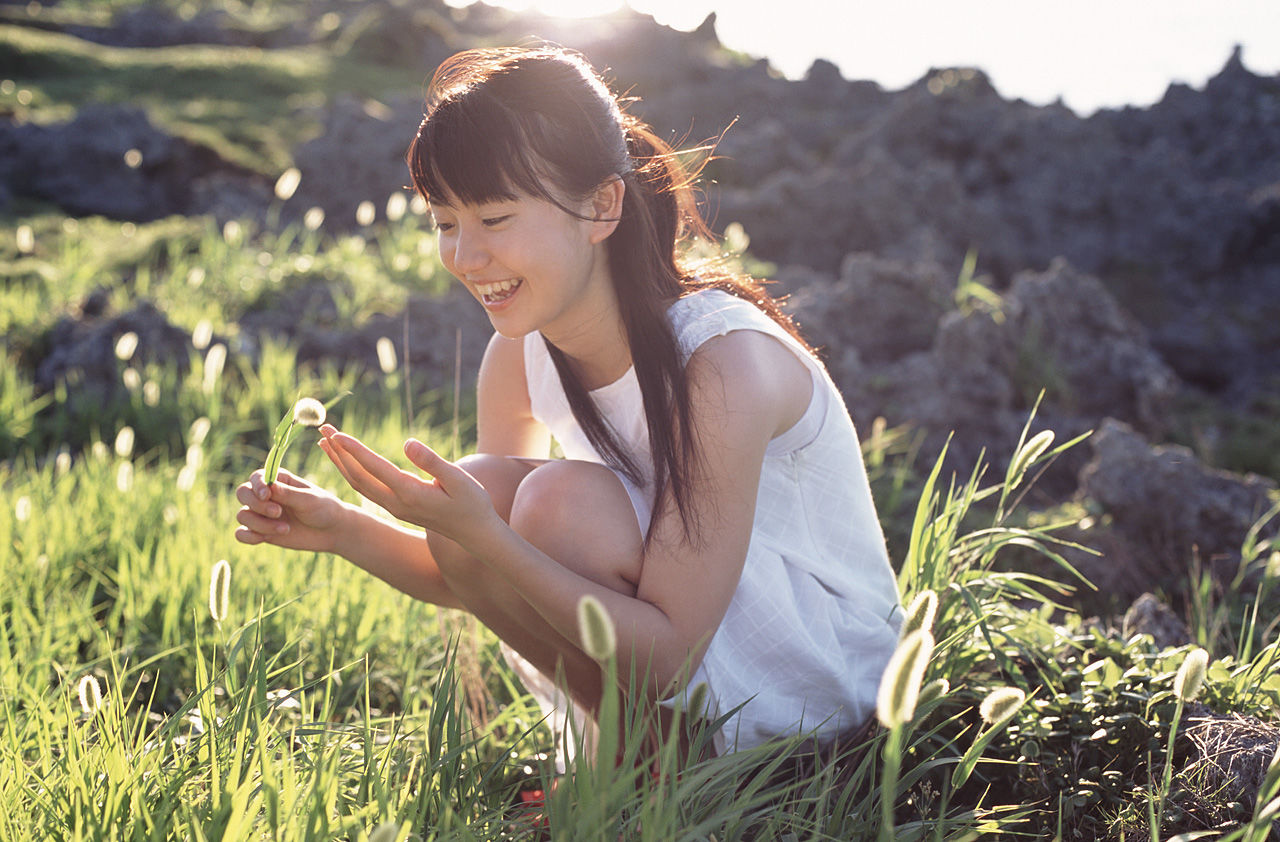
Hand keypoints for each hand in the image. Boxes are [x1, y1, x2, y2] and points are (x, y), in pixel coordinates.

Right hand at [234, 467, 349, 553]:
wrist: (331, 532)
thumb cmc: (323, 509)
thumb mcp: (309, 500)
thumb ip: (288, 494)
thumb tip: (268, 486)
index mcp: (278, 480)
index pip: (256, 477)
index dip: (257, 485)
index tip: (267, 495)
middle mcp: (266, 495)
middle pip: (243, 493)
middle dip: (256, 505)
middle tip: (278, 513)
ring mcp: (262, 513)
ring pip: (243, 515)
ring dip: (260, 524)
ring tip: (286, 529)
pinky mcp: (261, 531)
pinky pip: (241, 534)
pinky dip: (248, 537)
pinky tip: (264, 539)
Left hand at [317, 425, 496, 547]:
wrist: (474, 533)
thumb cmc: (472, 503)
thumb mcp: (458, 479)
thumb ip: (432, 462)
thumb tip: (408, 443)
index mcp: (410, 494)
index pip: (375, 468)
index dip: (354, 450)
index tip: (337, 433)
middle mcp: (396, 503)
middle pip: (358, 476)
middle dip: (339, 452)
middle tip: (323, 428)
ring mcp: (394, 508)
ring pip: (358, 484)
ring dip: (340, 462)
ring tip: (325, 442)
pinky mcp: (396, 508)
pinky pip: (366, 488)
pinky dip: (351, 472)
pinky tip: (345, 461)